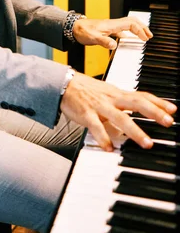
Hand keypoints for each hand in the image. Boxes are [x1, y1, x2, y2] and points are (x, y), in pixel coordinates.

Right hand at [60, 72, 176, 151]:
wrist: (63, 84)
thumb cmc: (87, 91)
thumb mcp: (109, 94)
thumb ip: (125, 104)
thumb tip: (144, 113)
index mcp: (118, 93)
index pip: (142, 95)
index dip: (158, 102)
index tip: (174, 110)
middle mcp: (111, 98)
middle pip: (136, 103)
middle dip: (153, 113)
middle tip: (168, 122)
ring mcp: (99, 106)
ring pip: (120, 118)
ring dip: (135, 131)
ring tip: (147, 143)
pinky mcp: (86, 114)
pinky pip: (96, 127)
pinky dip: (103, 137)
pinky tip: (109, 148)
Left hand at [72, 16, 152, 49]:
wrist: (73, 28)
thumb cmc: (82, 31)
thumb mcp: (93, 37)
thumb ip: (104, 41)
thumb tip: (114, 45)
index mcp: (111, 25)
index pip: (130, 24)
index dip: (139, 30)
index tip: (145, 38)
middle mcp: (112, 24)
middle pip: (131, 22)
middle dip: (142, 27)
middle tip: (149, 35)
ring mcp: (110, 27)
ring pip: (127, 25)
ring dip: (137, 29)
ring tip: (143, 36)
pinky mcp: (107, 30)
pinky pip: (121, 30)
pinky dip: (128, 33)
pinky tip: (128, 39)